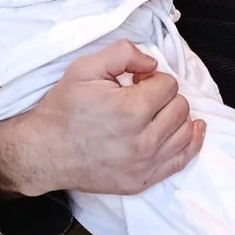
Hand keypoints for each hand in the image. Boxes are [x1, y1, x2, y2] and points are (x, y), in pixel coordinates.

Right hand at [0, 41, 202, 196]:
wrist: (43, 152)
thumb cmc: (63, 110)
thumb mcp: (84, 68)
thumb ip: (123, 53)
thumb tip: (152, 63)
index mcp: (131, 110)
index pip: (168, 85)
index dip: (153, 79)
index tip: (137, 83)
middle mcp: (142, 140)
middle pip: (180, 107)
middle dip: (165, 97)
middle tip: (142, 98)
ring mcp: (143, 165)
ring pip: (185, 132)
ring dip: (175, 117)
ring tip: (155, 113)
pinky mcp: (141, 181)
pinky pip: (181, 160)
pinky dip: (190, 143)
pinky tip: (191, 130)